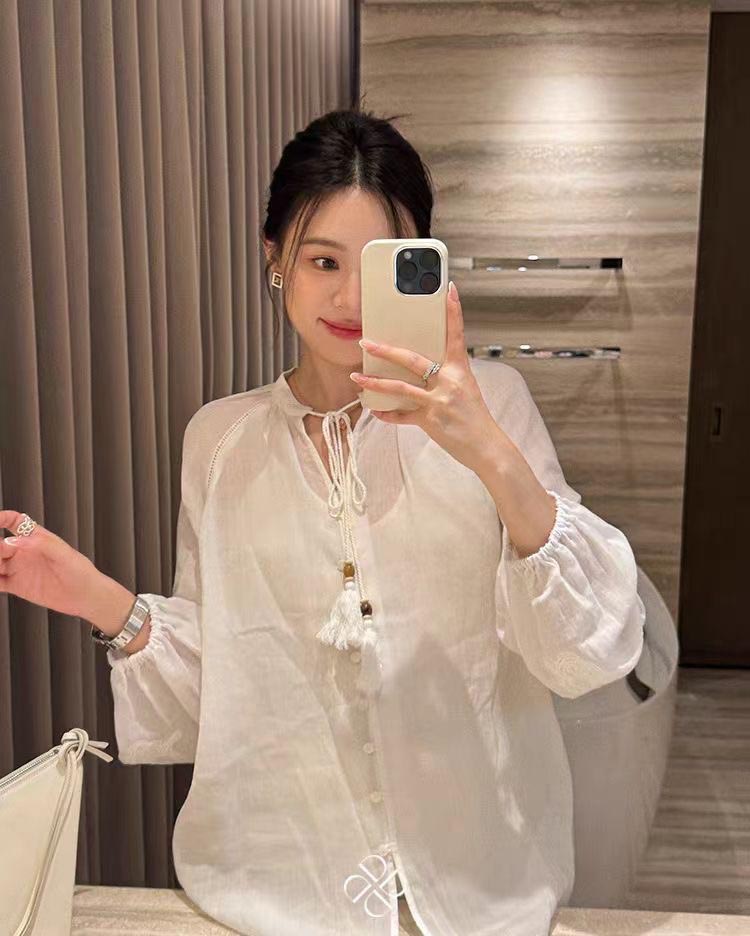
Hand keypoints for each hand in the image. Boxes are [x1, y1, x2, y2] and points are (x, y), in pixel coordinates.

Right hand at [0, 509, 111, 620]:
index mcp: (36, 538)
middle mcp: (24, 551)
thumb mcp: (63, 554)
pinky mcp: (16, 585)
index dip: (2, 518)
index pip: (15, 522)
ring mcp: (19, 568)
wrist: (86, 596)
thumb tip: (14, 540)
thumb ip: (40, 544)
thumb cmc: (80, 571)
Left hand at [350, 280, 496, 472]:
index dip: (453, 311)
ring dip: (375, 382)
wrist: (486, 446)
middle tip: (367, 341)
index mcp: (460, 370)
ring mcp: (438, 401)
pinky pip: (402, 415)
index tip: (448, 289)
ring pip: (400, 387)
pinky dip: (388, 414)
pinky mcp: (430, 420)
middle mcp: (449, 381)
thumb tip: (422, 369)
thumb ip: (445, 377)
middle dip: (386, 350)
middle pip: (412, 359)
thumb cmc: (475, 418)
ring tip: (357, 376)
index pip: (456, 334)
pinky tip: (375, 411)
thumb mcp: (466, 390)